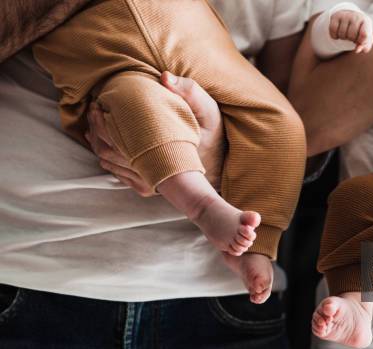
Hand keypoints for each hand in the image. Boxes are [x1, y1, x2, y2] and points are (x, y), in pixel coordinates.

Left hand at [85, 72, 224, 196]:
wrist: (218, 165)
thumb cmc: (211, 136)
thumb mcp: (209, 111)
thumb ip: (190, 92)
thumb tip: (164, 77)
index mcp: (164, 149)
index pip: (119, 137)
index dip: (102, 119)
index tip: (100, 103)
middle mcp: (153, 170)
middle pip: (107, 150)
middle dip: (95, 128)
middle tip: (93, 110)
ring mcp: (148, 181)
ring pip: (108, 162)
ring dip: (96, 142)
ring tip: (95, 124)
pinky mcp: (146, 186)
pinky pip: (117, 174)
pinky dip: (106, 157)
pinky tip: (104, 142)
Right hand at [330, 10, 372, 52]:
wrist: (351, 17)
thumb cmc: (360, 30)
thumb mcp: (365, 37)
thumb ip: (365, 46)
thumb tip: (357, 50)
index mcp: (366, 22)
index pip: (364, 35)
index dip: (361, 42)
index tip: (359, 41)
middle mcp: (356, 17)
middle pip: (351, 36)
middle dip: (351, 39)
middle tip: (352, 36)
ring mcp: (345, 15)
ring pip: (342, 34)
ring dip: (343, 38)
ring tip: (346, 34)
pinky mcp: (336, 16)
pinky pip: (333, 30)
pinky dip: (334, 36)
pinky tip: (338, 33)